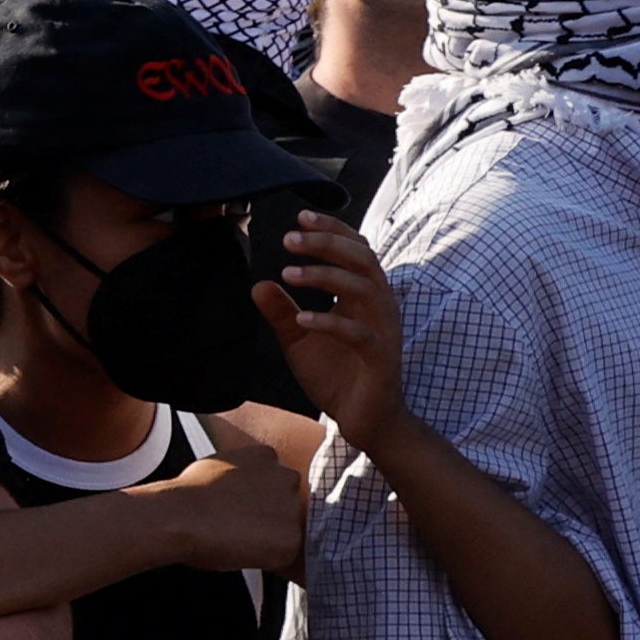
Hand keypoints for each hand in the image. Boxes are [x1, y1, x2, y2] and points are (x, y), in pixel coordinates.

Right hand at [134, 442, 302, 577]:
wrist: (179, 517)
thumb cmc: (187, 495)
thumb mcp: (217, 466)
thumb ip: (239, 472)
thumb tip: (238, 485)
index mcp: (267, 456)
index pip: (275, 479)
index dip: (259, 497)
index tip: (239, 507)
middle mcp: (287, 478)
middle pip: (288, 501)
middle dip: (271, 515)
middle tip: (240, 527)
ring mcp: (292, 508)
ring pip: (289, 528)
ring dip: (271, 537)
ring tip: (237, 541)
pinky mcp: (291, 539)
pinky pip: (285, 554)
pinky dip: (268, 559)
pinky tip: (241, 554)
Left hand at [249, 210, 405, 445]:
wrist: (366, 421)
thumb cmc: (337, 375)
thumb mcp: (299, 341)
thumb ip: (281, 313)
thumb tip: (257, 284)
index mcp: (363, 295)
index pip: (355, 249)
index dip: (331, 231)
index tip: (300, 217)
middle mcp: (378, 306)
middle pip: (361, 259)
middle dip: (326, 244)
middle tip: (289, 239)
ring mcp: (382, 330)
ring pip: (363, 288)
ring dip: (325, 276)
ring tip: (288, 273)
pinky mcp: (380, 357)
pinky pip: (359, 333)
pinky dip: (330, 322)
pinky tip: (302, 318)